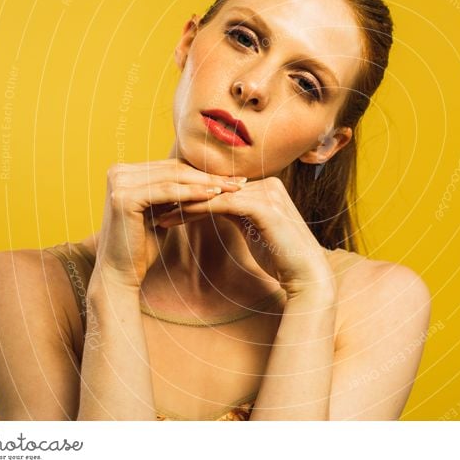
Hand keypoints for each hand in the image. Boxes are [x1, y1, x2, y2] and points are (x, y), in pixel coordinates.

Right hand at [93, 160, 244, 289]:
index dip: (203, 172)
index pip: (172, 168)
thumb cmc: (142, 246)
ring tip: (232, 188)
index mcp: (125, 172)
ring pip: (173, 179)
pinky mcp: (124, 197)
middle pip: (174, 170)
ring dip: (206, 183)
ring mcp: (119, 182)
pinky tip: (214, 195)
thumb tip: (202, 177)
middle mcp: (118, 171)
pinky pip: (167, 192)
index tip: (231, 178)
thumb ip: (172, 193)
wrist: (119, 274)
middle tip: (238, 181)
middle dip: (208, 176)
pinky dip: (192, 193)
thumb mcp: (160, 212)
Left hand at [154, 176, 334, 298]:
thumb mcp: (252, 229)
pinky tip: (172, 219)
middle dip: (183, 195)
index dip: (191, 193)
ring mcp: (267, 192)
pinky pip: (219, 205)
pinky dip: (194, 211)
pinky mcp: (263, 206)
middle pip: (215, 186)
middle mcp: (268, 183)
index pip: (220, 186)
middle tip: (152, 203)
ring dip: (182, 202)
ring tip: (156, 212)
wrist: (307, 276)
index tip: (164, 202)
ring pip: (214, 194)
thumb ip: (237, 214)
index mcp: (266, 186)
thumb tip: (213, 208)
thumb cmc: (281, 259)